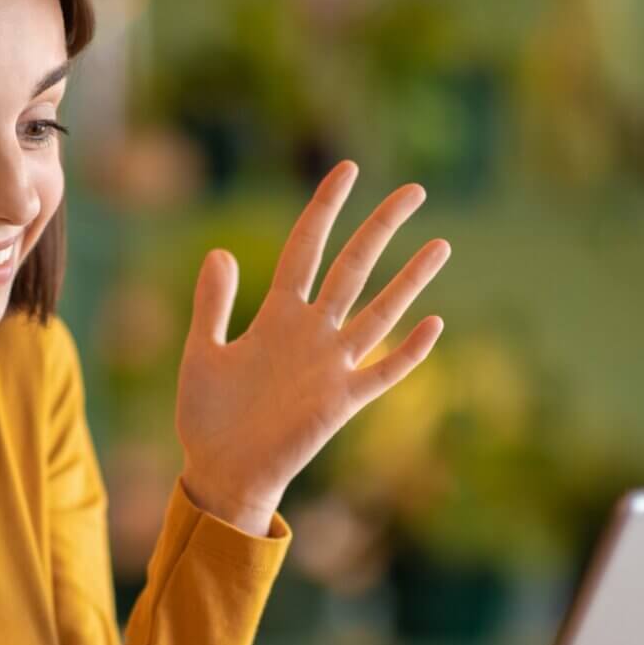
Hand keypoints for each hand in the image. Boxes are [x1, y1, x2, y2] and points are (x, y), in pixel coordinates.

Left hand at [176, 161, 448, 534]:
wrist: (221, 474)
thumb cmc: (207, 418)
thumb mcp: (202, 354)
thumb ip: (212, 305)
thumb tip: (219, 251)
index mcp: (276, 316)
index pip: (305, 248)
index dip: (325, 208)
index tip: (348, 170)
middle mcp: (311, 333)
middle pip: (353, 267)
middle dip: (382, 228)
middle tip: (415, 190)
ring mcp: (331, 366)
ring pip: (378, 312)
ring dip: (409, 280)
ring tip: (441, 245)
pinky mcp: (343, 403)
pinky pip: (383, 373)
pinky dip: (408, 352)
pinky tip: (434, 324)